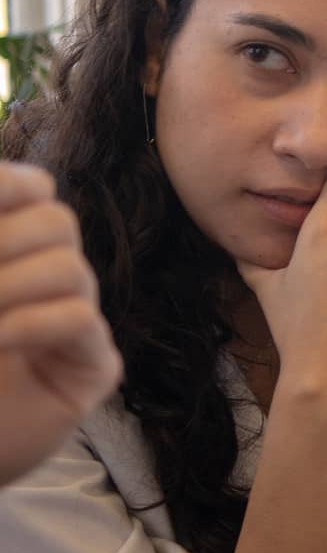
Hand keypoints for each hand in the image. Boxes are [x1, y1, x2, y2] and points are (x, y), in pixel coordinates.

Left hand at [0, 162, 121, 483]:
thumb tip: (2, 192)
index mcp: (10, 253)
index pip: (31, 189)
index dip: (9, 184)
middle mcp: (47, 280)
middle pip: (57, 221)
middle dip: (3, 240)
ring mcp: (73, 323)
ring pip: (70, 267)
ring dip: (10, 285)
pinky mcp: (92, 368)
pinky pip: (80, 320)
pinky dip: (30, 324)